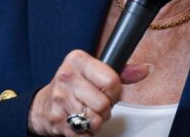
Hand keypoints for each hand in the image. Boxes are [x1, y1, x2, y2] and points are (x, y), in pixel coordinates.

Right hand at [27, 50, 149, 135]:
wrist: (43, 103)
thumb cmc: (75, 86)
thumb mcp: (96, 71)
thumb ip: (123, 72)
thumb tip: (146, 69)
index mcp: (78, 60)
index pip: (111, 81)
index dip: (115, 92)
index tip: (110, 93)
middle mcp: (66, 76)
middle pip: (103, 103)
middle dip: (105, 110)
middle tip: (98, 106)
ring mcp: (59, 98)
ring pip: (93, 120)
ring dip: (95, 122)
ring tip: (89, 114)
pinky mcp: (55, 118)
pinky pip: (81, 134)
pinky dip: (86, 133)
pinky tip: (80, 124)